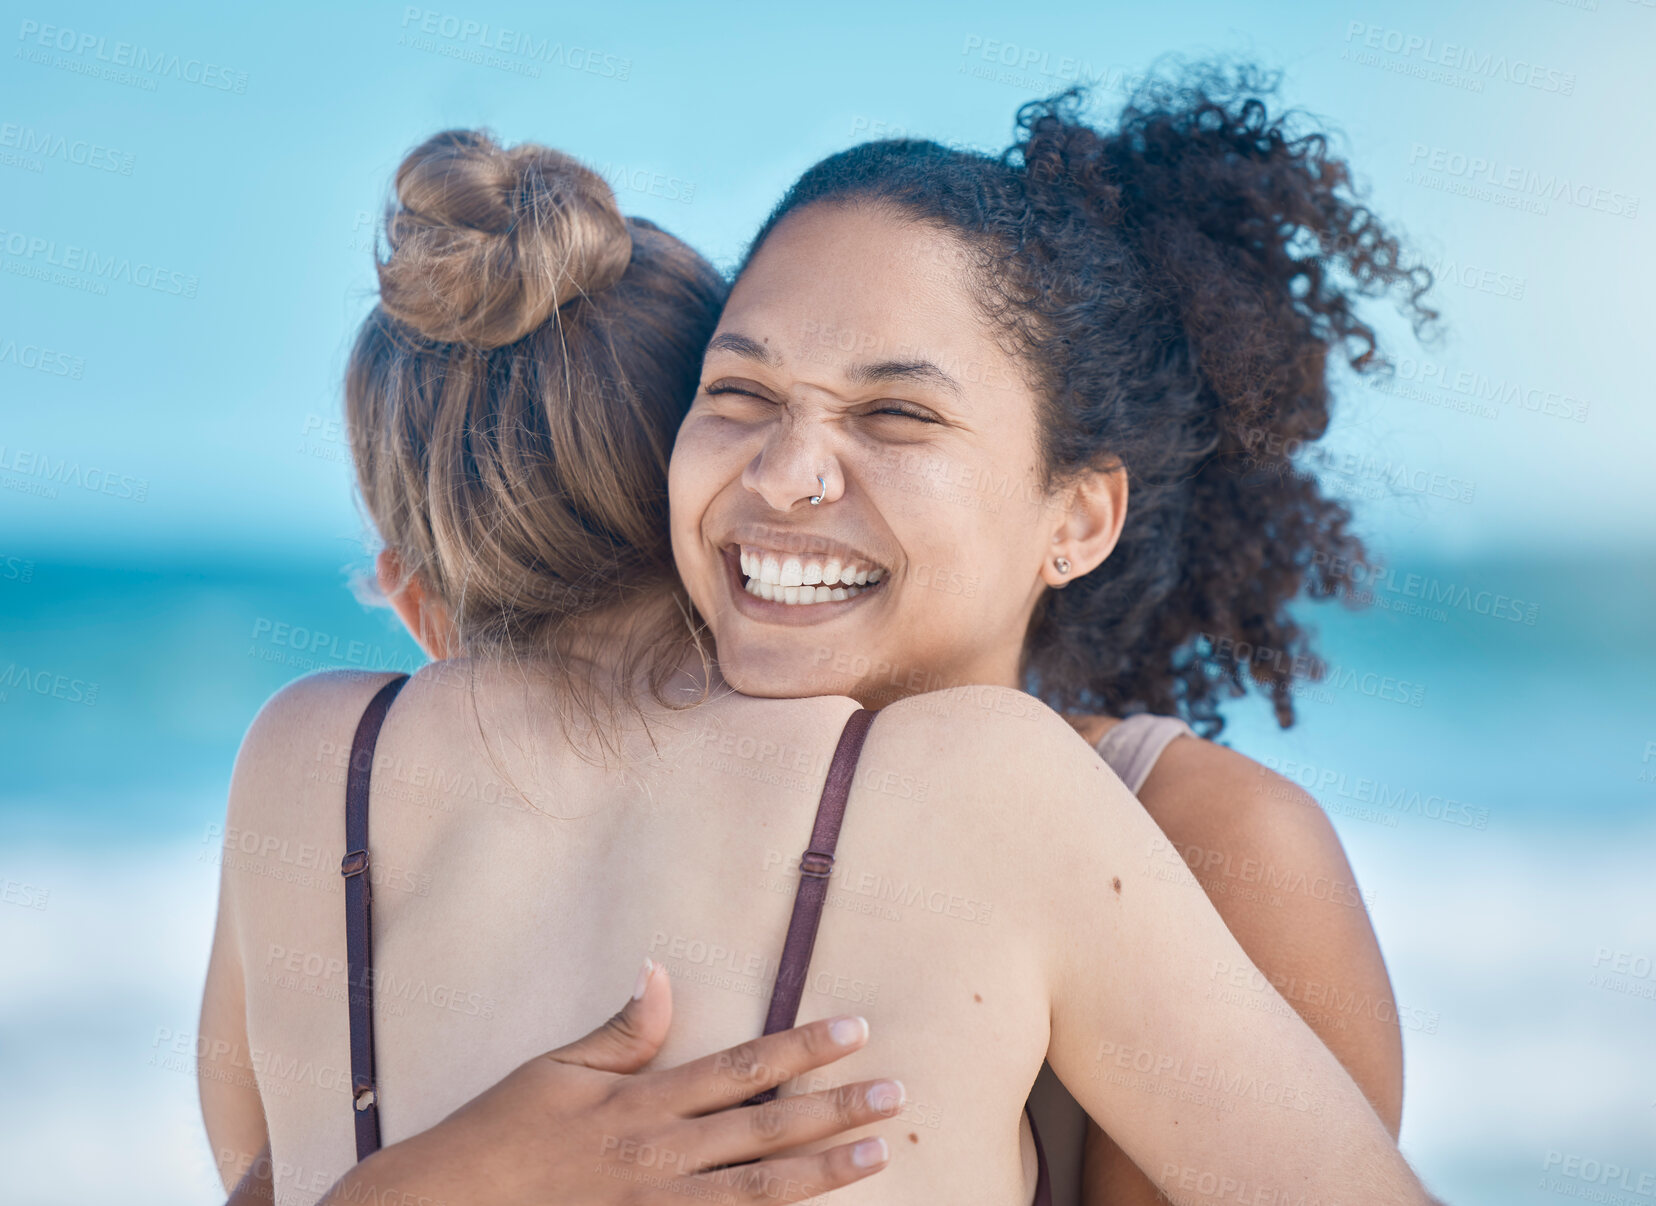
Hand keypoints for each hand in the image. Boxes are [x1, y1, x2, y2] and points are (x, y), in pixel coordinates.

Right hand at [316, 958, 902, 1204]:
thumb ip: (619, 1033)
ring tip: (879, 1152)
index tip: (856, 1030)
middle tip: (895, 1094)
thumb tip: (660, 974)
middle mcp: (660, 1158)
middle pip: (766, 1128)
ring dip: (825, 1171)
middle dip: (836, 1109)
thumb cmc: (497, 1136)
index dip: (803, 1047)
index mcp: (642, 1103)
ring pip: (760, 1191)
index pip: (741, 1067)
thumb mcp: (554, 1071)